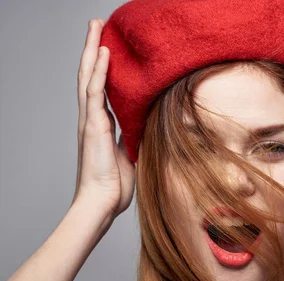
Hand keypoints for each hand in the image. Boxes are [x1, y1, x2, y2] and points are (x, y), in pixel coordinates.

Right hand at [71, 19, 134, 219]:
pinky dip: (98, 70)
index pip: (102, 88)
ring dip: (92, 50)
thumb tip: (146, 127)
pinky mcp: (92, 125)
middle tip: (98, 26)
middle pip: (90, 76)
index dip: (104, 67)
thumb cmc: (116, 185)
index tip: (109, 48)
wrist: (103, 202)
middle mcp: (93, 118)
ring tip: (96, 26)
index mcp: (102, 125)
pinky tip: (103, 52)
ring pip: (88, 76)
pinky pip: (94, 92)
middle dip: (94, 49)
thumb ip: (134, 138)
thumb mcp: (131, 155)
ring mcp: (90, 120)